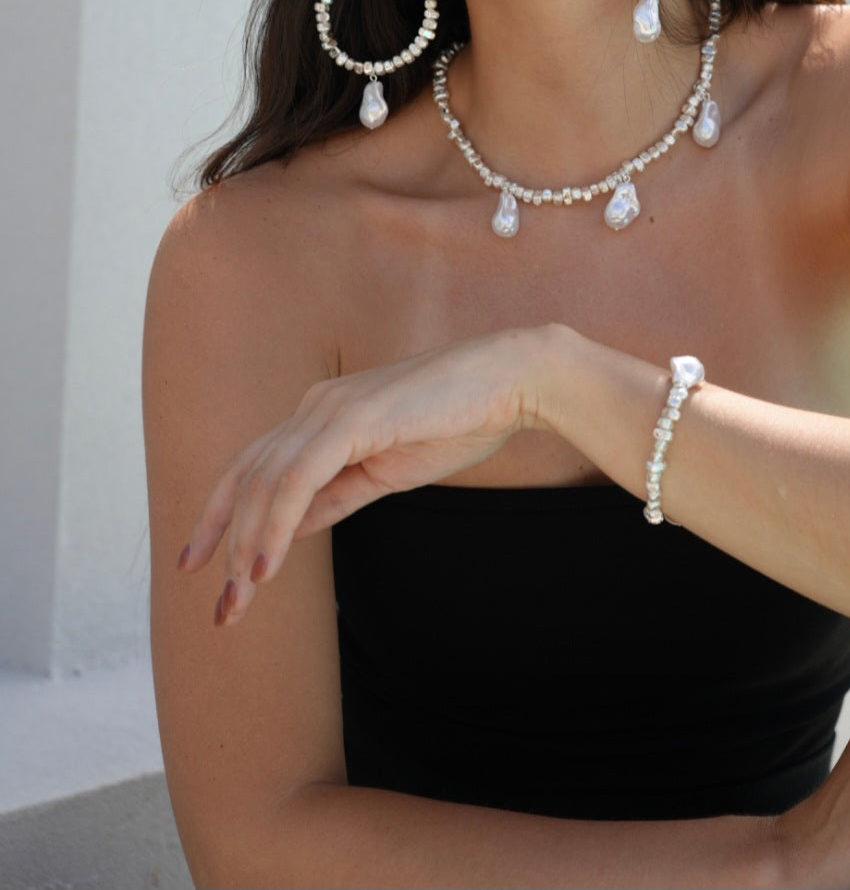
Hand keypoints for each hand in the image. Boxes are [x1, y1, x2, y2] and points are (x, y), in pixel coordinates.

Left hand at [177, 324, 551, 626]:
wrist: (508, 381)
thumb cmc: (456, 421)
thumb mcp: (384, 470)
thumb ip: (336, 494)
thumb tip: (293, 528)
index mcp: (321, 414)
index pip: (254, 467)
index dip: (221, 516)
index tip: (201, 565)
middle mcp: (315, 405)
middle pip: (247, 476)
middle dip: (222, 543)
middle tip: (221, 609)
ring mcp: (330, 408)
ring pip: (266, 482)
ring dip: (247, 546)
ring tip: (240, 599)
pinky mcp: (353, 418)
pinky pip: (299, 478)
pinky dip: (279, 524)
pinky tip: (267, 566)